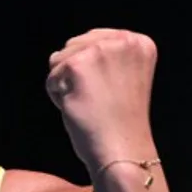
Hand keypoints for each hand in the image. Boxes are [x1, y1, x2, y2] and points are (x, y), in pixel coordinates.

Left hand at [46, 28, 157, 171]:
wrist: (122, 150)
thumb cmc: (120, 123)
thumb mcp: (123, 78)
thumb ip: (106, 58)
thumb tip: (61, 53)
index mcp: (139, 43)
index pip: (94, 40)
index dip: (92, 70)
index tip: (110, 92)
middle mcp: (123, 40)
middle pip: (74, 46)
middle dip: (77, 75)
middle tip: (100, 101)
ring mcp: (101, 50)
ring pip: (60, 60)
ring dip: (66, 85)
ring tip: (91, 104)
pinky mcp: (78, 64)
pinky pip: (52, 78)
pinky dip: (58, 97)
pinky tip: (80, 108)